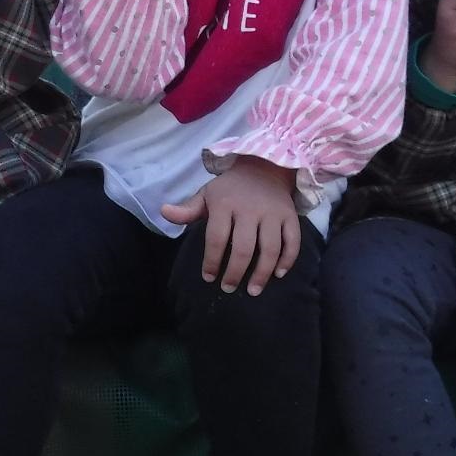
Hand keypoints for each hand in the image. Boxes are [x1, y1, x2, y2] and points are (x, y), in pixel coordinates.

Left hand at [161, 157, 300, 296]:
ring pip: (270, 248)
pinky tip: (278, 274)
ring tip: (253, 290)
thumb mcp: (207, 194)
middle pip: (243, 248)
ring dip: (262, 273)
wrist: (264, 165)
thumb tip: (163, 212)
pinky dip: (287, 260)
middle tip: (228, 288)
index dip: (211, 261)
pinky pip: (292, 241)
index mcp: (225, 204)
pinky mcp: (290, 216)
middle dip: (235, 272)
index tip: (208, 278)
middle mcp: (249, 209)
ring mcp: (272, 213)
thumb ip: (187, 209)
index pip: (216, 238)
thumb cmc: (231, 188)